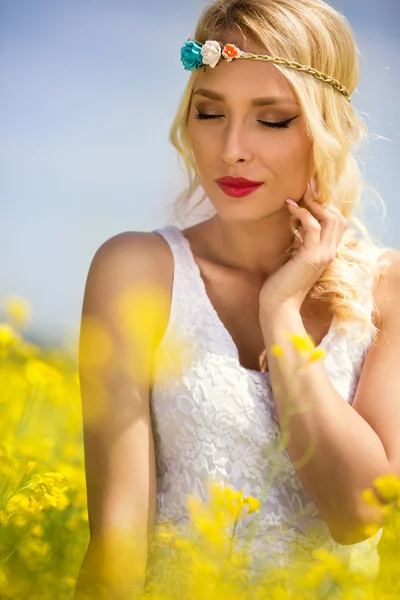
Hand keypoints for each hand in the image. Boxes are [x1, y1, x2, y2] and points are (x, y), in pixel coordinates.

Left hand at [259, 177, 347, 313]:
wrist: (279, 305)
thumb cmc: (282, 284)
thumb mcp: (295, 258)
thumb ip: (302, 244)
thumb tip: (299, 228)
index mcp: (326, 253)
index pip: (338, 224)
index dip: (327, 207)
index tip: (310, 194)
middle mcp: (329, 253)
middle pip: (339, 218)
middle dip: (323, 200)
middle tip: (307, 188)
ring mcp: (322, 254)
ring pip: (330, 219)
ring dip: (314, 203)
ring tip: (299, 195)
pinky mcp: (310, 256)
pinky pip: (313, 227)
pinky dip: (303, 213)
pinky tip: (291, 207)